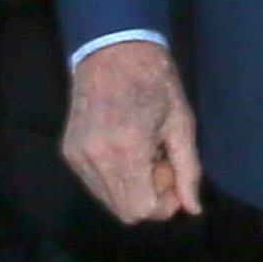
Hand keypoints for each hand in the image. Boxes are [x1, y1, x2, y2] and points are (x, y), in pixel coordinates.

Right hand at [63, 39, 202, 224]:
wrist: (112, 50)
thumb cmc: (155, 82)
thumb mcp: (181, 123)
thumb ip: (188, 169)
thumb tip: (193, 209)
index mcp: (127, 149)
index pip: (142, 210)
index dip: (164, 203)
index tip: (172, 173)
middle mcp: (96, 157)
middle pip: (125, 211)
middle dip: (149, 197)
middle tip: (158, 162)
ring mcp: (78, 155)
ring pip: (108, 200)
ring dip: (131, 188)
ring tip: (142, 153)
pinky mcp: (69, 152)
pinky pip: (95, 183)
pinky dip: (115, 177)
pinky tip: (125, 148)